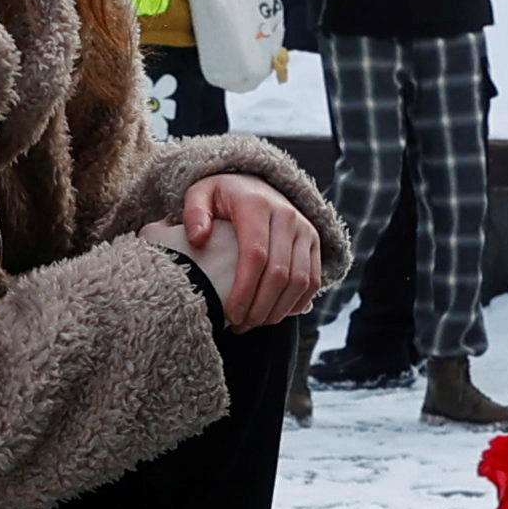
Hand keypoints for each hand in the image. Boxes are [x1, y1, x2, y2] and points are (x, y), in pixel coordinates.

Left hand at [173, 171, 322, 329]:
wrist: (254, 183)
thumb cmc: (222, 196)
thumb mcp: (199, 194)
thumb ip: (193, 213)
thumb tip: (198, 239)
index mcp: (256, 205)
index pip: (256, 255)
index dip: (244, 290)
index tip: (230, 313)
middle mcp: (287, 215)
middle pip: (280, 273)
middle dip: (260, 307)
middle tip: (240, 325)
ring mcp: (305, 229)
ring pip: (300, 281)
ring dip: (278, 309)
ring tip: (255, 322)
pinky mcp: (314, 242)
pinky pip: (313, 280)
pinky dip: (296, 303)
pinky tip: (274, 314)